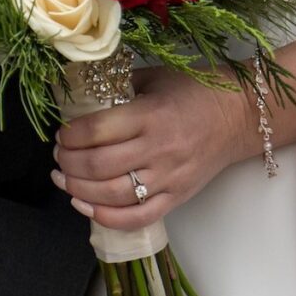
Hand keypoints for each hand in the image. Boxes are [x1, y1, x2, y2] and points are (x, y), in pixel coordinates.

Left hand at [49, 66, 259, 229]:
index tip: (61, 133)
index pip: (99, 130)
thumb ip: (120, 86)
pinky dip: (107, 217)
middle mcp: (159, 149)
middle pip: (100, 165)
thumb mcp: (155, 78)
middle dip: (69, 162)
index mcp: (151, 115)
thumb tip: (82, 94)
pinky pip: (138, 217)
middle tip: (58, 156)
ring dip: (79, 189)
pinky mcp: (177, 198)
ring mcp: (168, 178)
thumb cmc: (194, 92)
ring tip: (63, 179)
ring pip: (113, 195)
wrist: (237, 116)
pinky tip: (86, 206)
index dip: (71, 135)